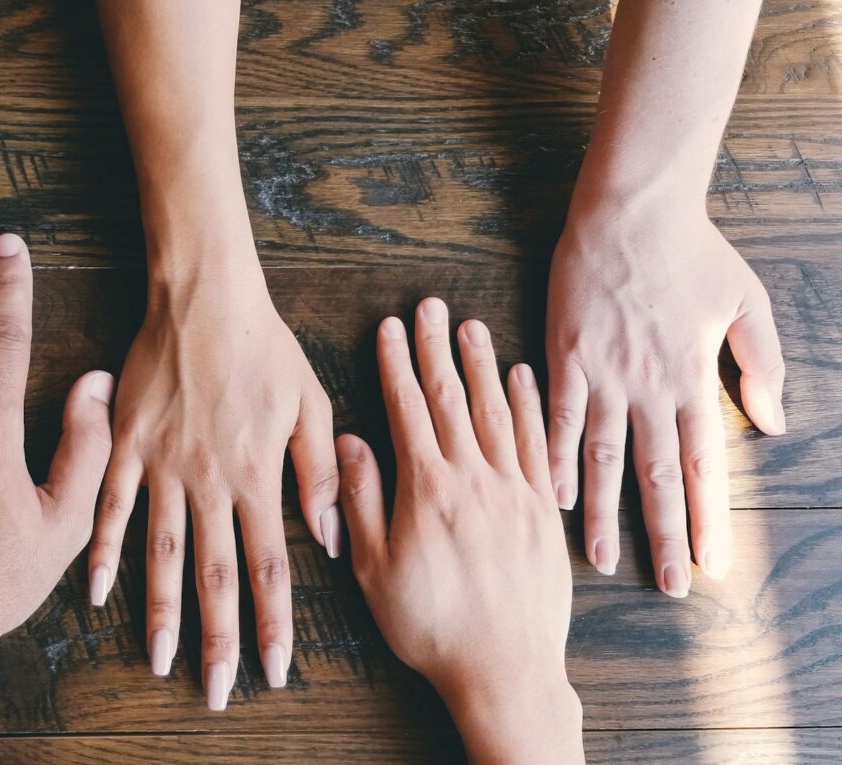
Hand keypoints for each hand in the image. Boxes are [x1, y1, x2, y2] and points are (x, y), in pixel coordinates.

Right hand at [86, 262, 339, 709]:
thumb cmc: (264, 346)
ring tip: (159, 660)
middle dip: (219, 639)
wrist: (204, 295)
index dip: (273, 623)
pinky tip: (96, 592)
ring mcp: (163, 465)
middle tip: (217, 691)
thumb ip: (319, 473)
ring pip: (161, 553)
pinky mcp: (127, 444)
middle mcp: (209, 480)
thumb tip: (330, 538)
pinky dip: (103, 551)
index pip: (270, 566)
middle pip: (215, 574)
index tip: (275, 669)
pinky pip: (111, 506)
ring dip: (160, 611)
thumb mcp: (310, 403)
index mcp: (257, 474)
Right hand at [338, 298, 581, 763]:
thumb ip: (360, 501)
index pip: (408, 409)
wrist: (505, 669)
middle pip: (452, 398)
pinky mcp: (543, 511)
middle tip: (431, 306)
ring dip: (482, 365)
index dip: (396, 364)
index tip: (390, 327)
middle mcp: (474, 478)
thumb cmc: (431, 627)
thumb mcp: (374, 570)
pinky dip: (530, 405)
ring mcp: (515, 491)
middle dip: (437, 348)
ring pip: (497, 411)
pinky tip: (523, 378)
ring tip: (472, 326)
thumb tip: (349, 443)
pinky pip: (538, 443)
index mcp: (427, 489)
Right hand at [546, 204, 785, 594]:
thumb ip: (761, 365)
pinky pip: (558, 417)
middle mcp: (649, 386)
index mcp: (693, 378)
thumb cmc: (692, 251)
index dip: (708, 518)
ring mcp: (603, 374)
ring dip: (603, 513)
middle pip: (655, 475)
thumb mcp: (747, 302)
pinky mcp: (565, 355)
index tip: (713, 564)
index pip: (702, 463)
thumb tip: (774, 424)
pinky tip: (552, 496)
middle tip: (668, 586)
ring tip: (600, 560)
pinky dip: (555, 458)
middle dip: (664, 535)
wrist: (631, 210)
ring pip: (604, 457)